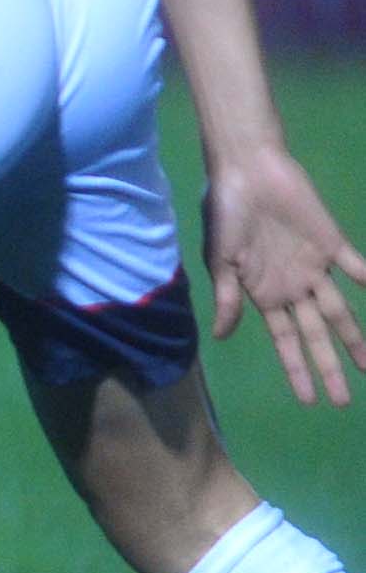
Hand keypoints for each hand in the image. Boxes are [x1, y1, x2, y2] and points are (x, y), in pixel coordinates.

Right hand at [203, 147, 365, 405]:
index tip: (309, 400)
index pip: (286, 341)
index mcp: (265, 294)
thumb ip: (227, 297)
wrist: (248, 170)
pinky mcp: (333, 243)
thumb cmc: (226, 214)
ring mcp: (315, 267)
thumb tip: (222, 337)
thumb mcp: (220, 260)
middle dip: (329, 367)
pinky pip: (358, 268)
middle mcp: (293, 287)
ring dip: (355, 339)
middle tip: (344, 402)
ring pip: (340, 311)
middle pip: (316, 335)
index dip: (297, 370)